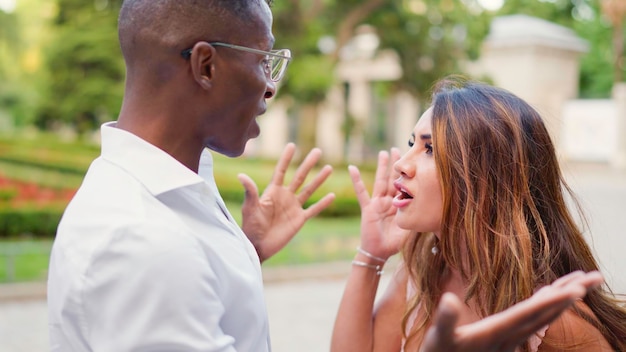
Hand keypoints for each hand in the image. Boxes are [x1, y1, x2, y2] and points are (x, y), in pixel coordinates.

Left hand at [238, 143, 334, 261]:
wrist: (258, 247)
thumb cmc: (250, 227)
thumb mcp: (250, 208)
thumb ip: (250, 192)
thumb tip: (241, 175)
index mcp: (272, 191)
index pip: (281, 171)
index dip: (286, 158)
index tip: (292, 145)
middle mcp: (285, 196)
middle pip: (299, 176)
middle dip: (308, 164)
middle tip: (318, 151)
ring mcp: (293, 207)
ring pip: (309, 190)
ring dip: (319, 179)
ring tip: (329, 168)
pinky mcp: (299, 219)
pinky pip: (313, 209)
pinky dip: (323, 203)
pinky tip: (332, 195)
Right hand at [349, 148, 410, 260]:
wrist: (379, 252)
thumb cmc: (394, 243)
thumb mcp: (410, 228)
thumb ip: (416, 217)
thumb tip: (431, 208)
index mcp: (399, 205)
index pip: (405, 186)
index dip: (408, 174)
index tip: (414, 161)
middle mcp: (388, 201)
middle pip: (393, 179)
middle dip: (396, 165)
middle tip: (399, 149)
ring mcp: (377, 203)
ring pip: (380, 181)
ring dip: (381, 167)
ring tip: (383, 153)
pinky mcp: (367, 208)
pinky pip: (361, 192)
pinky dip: (356, 180)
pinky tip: (352, 168)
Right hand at [420, 270, 604, 351]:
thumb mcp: (439, 337)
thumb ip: (446, 320)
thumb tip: (448, 300)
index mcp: (497, 332)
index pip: (531, 313)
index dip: (554, 301)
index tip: (578, 288)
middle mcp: (510, 336)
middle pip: (547, 313)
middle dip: (571, 295)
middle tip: (596, 277)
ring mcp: (510, 339)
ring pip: (544, 317)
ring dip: (564, 299)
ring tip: (582, 282)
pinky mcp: (506, 339)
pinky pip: (534, 320)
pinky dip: (545, 306)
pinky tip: (548, 295)